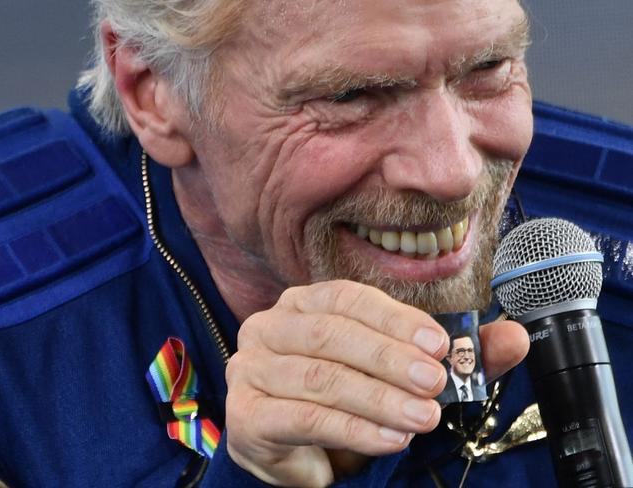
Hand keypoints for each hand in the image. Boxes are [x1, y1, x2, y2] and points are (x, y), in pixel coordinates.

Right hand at [225, 280, 528, 486]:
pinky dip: (352, 430)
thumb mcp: (398, 375)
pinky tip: (389, 439)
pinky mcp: (245, 415)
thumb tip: (514, 338)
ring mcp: (250, 369)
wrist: (294, 450)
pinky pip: (303, 418)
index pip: (347, 297)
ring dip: (377, 398)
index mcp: (303, 303)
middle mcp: (269, 327)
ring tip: (422, 417)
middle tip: (434, 383)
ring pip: (320, 377)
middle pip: (331, 333)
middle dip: (389, 358)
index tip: (440, 344)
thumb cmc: (346, 400)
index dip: (395, 318)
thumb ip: (452, 357)